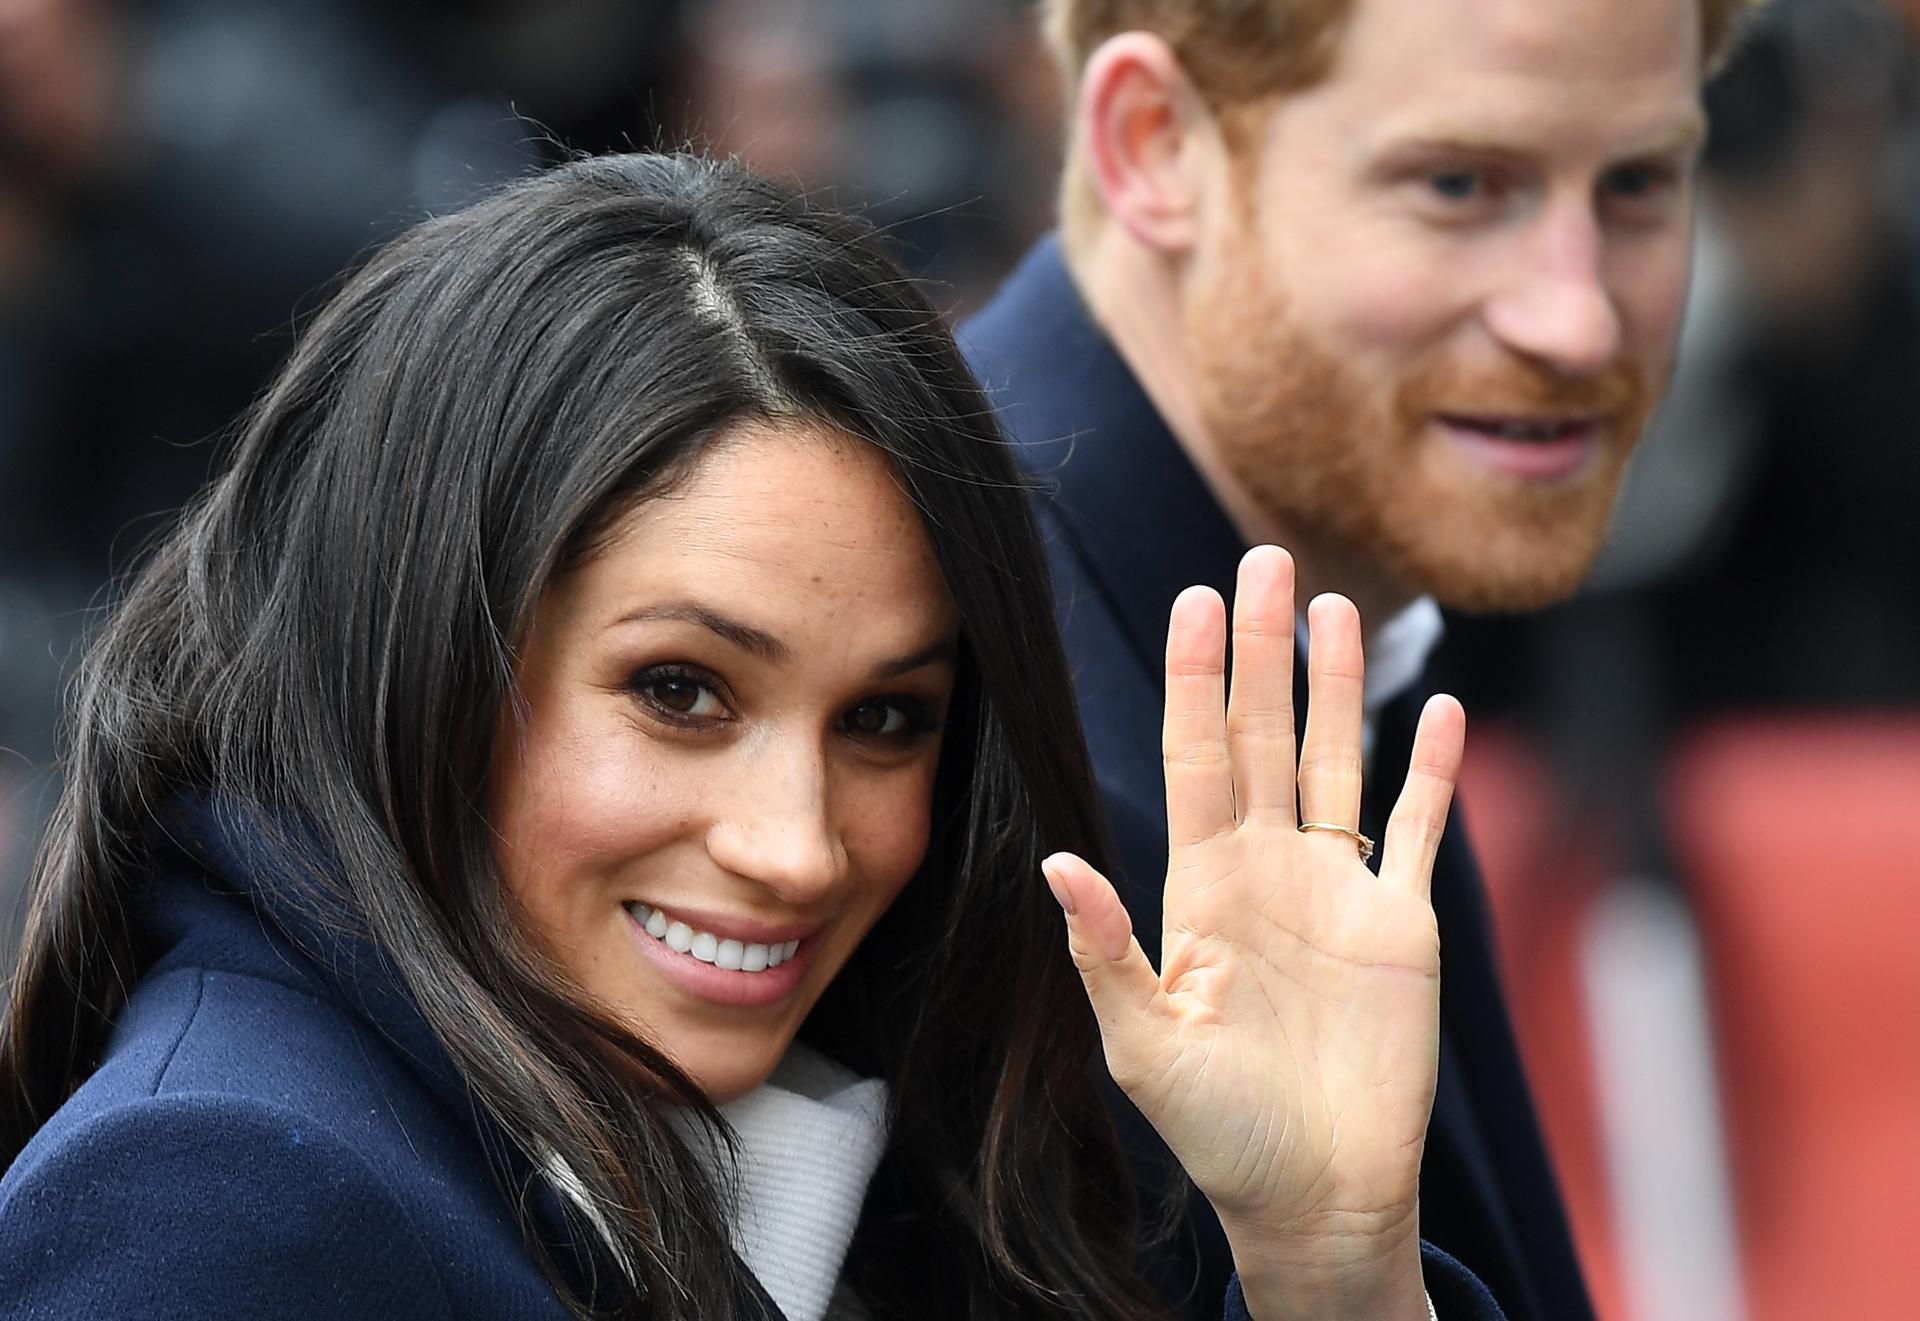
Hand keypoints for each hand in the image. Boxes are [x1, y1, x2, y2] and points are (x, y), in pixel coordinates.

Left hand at [1042, 546, 1464, 1318]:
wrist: (1314, 1194)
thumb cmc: (1217, 1129)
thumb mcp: (1143, 1041)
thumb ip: (1106, 949)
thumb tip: (1057, 861)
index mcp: (1200, 885)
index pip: (1195, 755)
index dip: (1194, 678)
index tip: (1193, 599)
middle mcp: (1267, 869)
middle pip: (1266, 734)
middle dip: (1262, 649)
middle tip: (1262, 558)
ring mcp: (1337, 889)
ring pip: (1339, 761)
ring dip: (1337, 686)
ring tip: (1335, 604)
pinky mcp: (1402, 924)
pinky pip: (1417, 829)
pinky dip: (1432, 771)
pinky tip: (1438, 707)